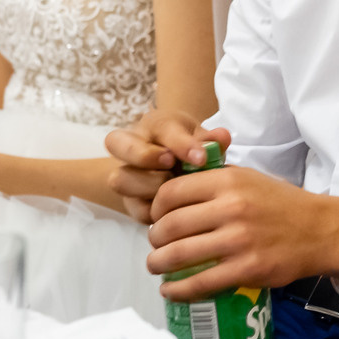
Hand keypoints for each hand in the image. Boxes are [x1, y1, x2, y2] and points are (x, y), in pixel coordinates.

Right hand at [104, 110, 229, 223]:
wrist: (179, 168)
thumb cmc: (191, 148)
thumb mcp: (202, 140)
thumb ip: (211, 140)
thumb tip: (222, 138)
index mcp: (153, 126)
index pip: (160, 128)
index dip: (180, 143)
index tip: (202, 157)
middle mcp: (131, 146)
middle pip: (116, 143)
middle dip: (144, 155)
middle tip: (171, 165)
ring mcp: (127, 175)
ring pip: (119, 179)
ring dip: (148, 186)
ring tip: (175, 192)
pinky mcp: (132, 203)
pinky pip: (136, 208)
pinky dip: (157, 212)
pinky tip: (177, 211)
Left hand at [146, 163, 338, 294]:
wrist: (321, 230)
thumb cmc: (282, 204)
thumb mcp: (249, 177)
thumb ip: (215, 180)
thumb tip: (177, 189)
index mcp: (228, 182)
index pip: (173, 193)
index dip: (156, 208)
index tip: (156, 218)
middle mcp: (231, 208)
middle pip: (171, 225)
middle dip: (155, 239)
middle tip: (155, 245)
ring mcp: (239, 240)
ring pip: (180, 255)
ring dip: (159, 264)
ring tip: (157, 267)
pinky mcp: (247, 269)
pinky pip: (202, 282)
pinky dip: (179, 290)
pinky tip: (171, 291)